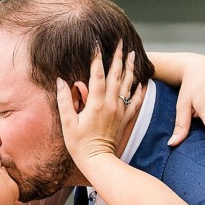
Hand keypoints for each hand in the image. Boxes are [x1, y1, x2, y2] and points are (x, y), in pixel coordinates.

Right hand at [56, 42, 143, 176]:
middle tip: (121, 42)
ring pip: (128, 84)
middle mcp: (111, 104)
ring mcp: (120, 111)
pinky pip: (136, 101)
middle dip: (118, 57)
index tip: (97, 43)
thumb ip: (65, 101)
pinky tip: (143, 81)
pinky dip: (140, 90)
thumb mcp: (67, 123)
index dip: (97, 57)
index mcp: (95, 103)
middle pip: (116, 75)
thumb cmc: (80, 145)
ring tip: (132, 54)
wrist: (99, 162)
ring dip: (130, 68)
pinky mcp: (125, 119)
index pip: (97, 74)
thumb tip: (62, 81)